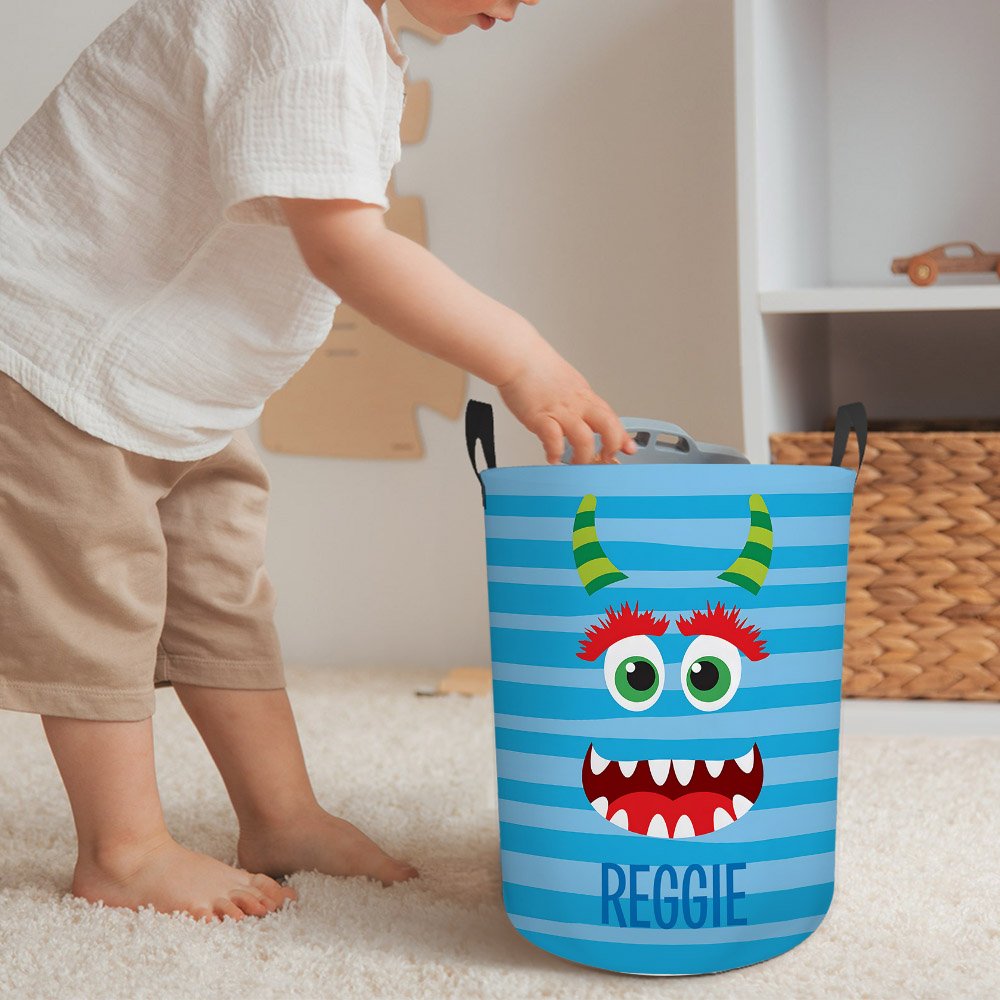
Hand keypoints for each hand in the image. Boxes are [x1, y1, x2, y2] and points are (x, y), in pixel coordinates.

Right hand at [497, 343, 638, 464]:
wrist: (517, 356)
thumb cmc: (536, 369)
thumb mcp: (567, 383)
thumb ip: (576, 402)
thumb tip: (581, 418)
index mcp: (584, 396)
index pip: (611, 417)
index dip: (622, 435)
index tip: (628, 448)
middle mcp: (577, 404)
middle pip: (607, 426)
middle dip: (612, 446)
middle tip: (606, 459)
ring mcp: (560, 411)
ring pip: (584, 438)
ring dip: (583, 456)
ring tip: (575, 462)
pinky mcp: (541, 416)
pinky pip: (553, 439)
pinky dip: (555, 452)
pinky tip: (552, 456)